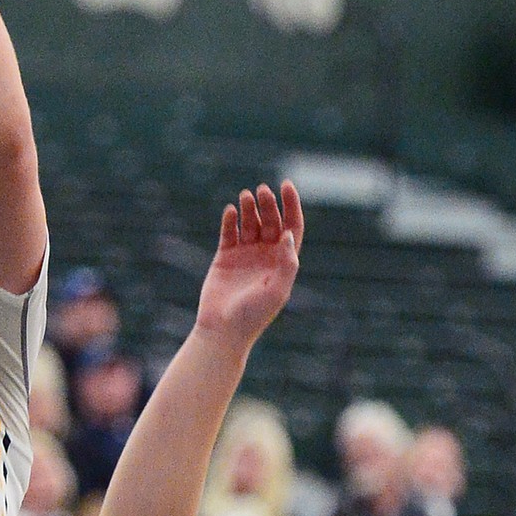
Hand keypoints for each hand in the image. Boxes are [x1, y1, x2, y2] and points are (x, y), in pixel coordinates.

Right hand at [195, 181, 302, 355]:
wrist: (223, 330)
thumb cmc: (254, 315)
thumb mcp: (277, 290)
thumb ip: (286, 263)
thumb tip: (288, 234)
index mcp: (282, 262)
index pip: (292, 227)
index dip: (292, 206)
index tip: (287, 186)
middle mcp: (266, 255)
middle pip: (271, 221)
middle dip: (268, 204)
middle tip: (262, 191)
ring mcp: (245, 254)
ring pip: (250, 222)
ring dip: (249, 207)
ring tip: (246, 195)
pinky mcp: (224, 256)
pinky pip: (229, 232)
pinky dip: (229, 219)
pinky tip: (230, 211)